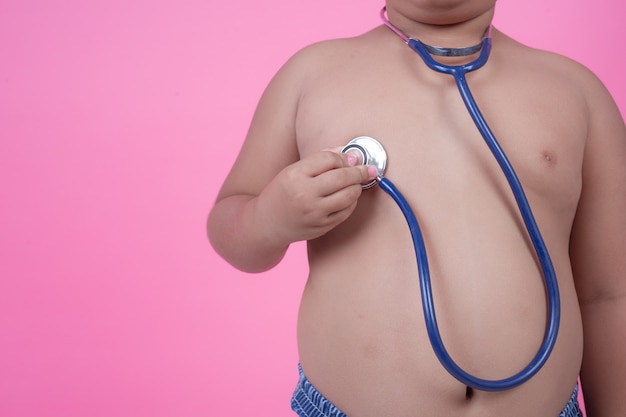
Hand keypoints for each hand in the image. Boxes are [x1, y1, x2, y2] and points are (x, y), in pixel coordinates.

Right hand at [256, 148, 377, 245]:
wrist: (266, 223)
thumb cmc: (282, 193)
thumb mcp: (292, 171)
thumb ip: (319, 160)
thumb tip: (348, 154)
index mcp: (295, 175)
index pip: (328, 158)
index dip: (343, 156)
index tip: (350, 157)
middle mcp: (305, 194)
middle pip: (343, 176)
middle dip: (360, 171)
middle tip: (368, 168)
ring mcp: (314, 213)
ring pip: (349, 195)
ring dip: (357, 186)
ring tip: (356, 182)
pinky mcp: (322, 226)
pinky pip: (346, 211)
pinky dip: (352, 202)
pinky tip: (348, 196)